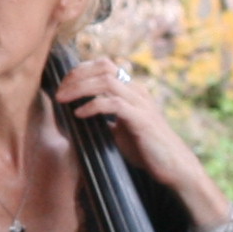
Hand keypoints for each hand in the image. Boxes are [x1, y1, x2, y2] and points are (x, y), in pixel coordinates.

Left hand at [49, 55, 220, 216]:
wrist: (173, 166)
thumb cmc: (146, 150)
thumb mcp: (120, 129)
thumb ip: (104, 118)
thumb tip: (76, 114)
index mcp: (132, 90)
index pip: (104, 65)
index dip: (80, 70)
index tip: (62, 84)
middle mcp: (137, 91)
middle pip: (103, 67)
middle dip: (76, 76)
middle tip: (59, 92)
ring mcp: (141, 104)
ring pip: (106, 81)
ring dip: (80, 88)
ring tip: (63, 100)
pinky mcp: (141, 119)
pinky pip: (113, 104)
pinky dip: (92, 106)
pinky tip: (79, 114)